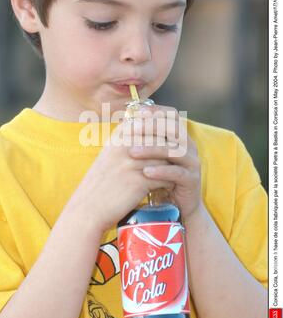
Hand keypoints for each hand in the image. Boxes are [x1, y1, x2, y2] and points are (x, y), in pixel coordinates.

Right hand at [65, 118, 174, 232]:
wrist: (88, 208)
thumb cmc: (100, 183)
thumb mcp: (110, 155)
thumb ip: (128, 141)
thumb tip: (151, 133)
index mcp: (119, 136)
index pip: (151, 123)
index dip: (165, 131)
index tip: (174, 139)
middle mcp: (126, 145)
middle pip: (160, 138)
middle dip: (172, 146)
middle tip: (181, 156)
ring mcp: (132, 162)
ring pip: (165, 157)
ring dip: (173, 164)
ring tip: (178, 170)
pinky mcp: (139, 181)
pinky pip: (164, 176)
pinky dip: (169, 180)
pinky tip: (171, 185)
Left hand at [128, 105, 201, 220]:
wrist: (177, 206)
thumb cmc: (160, 178)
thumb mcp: (152, 157)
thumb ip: (144, 140)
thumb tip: (124, 121)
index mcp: (180, 137)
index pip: (171, 116)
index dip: (155, 111)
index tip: (136, 113)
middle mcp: (189, 146)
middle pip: (173, 129)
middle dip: (151, 127)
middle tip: (130, 129)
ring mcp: (192, 163)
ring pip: (174, 150)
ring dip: (152, 149)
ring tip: (132, 152)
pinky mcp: (192, 180)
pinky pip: (177, 173)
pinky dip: (161, 172)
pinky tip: (145, 172)